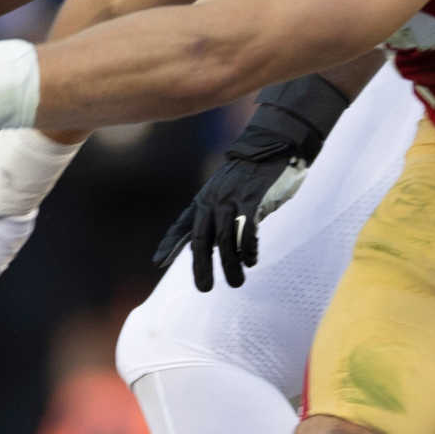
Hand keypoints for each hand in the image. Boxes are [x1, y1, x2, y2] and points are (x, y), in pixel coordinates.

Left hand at [152, 74, 348, 290]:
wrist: (277, 145)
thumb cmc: (255, 173)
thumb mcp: (228, 190)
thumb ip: (219, 212)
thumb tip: (215, 242)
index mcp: (206, 198)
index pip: (183, 225)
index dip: (170, 244)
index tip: (157, 261)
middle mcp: (214, 200)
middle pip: (201, 240)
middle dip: (200, 266)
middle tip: (204, 288)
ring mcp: (233, 200)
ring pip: (225, 242)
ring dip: (230, 266)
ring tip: (237, 282)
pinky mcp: (253, 202)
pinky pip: (246, 233)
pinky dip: (248, 250)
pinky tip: (252, 260)